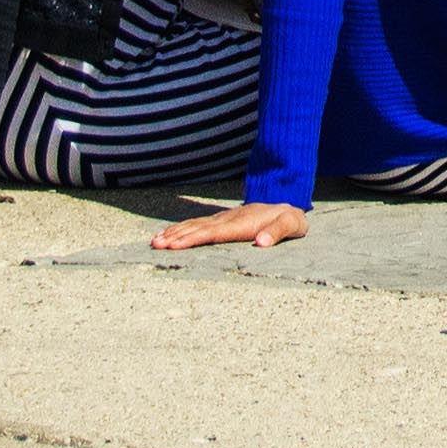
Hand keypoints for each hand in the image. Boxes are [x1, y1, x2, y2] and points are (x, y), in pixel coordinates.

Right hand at [149, 201, 312, 253]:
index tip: (174, 245)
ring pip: (194, 225)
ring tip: (155, 241)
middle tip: (156, 245)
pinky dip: (181, 229)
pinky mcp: (221, 221)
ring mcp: (222, 219)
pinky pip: (197, 225)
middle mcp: (227, 220)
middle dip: (176, 237)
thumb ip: (277, 232)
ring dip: (174, 233)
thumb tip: (262, 243)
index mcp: (241, 224)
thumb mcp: (291, 224)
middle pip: (197, 229)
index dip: (193, 239)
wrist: (286, 202)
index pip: (213, 233)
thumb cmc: (289, 218)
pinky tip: (169, 235)